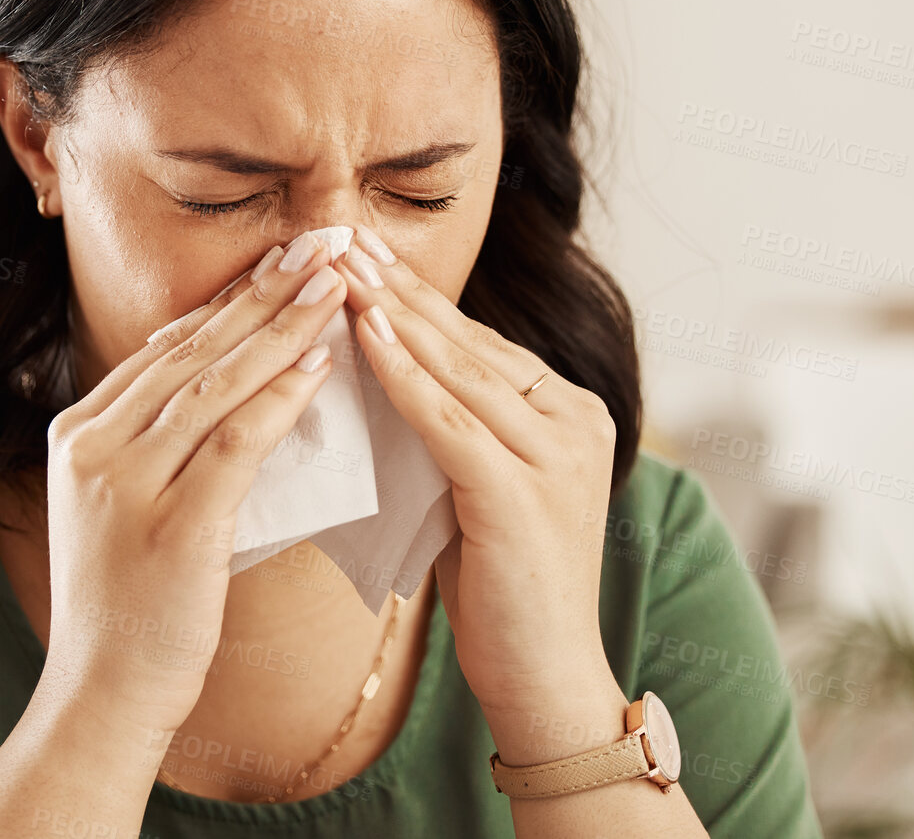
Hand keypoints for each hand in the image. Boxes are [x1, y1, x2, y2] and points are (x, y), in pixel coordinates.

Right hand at [37, 231, 348, 743]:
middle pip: (192, 350)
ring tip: (333, 284)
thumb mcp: (126, 505)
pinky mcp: (170, 525)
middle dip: (262, 291)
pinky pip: (233, 444)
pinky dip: (280, 398)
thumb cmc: (130, 606)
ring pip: (215, 384)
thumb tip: (230, 386)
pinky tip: (320, 364)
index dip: (229, 298)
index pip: (166, 347)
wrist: (104, 696)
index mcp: (79, 432)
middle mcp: (93, 446)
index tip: (282, 258)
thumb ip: (161, 444)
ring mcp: (126, 484)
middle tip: (319, 242)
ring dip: (281, 328)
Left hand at [331, 227, 628, 759]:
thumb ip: (454, 427)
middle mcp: (576, 421)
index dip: (414, 295)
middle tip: (339, 233)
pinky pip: (451, 421)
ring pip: (458, 370)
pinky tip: (365, 336)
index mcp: (571, 413)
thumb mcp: (480, 486)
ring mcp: (557, 456)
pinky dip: (404, 376)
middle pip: (467, 341)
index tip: (358, 251)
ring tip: (338, 267)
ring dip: (391, 314)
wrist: (547, 680)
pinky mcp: (524, 495)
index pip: (477, 341)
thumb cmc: (501, 588)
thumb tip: (383, 366)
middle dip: (397, 285)